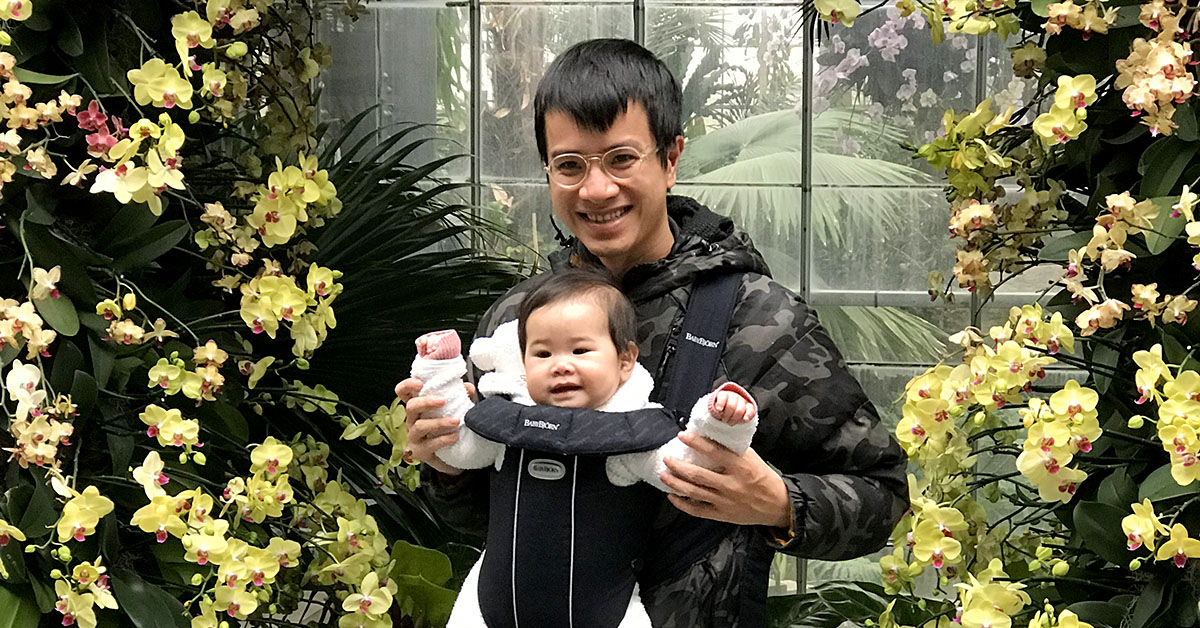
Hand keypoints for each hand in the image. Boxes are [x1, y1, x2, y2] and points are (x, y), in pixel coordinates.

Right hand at [394, 377, 475, 475]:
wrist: (453, 457)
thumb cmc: (449, 429)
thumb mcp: (456, 410)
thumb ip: (461, 396)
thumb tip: (467, 386)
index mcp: (418, 407)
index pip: (403, 392)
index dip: (408, 385)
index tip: (420, 382)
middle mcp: (413, 420)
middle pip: (410, 406)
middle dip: (426, 402)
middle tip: (443, 401)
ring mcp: (415, 436)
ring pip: (420, 426)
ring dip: (439, 422)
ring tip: (456, 421)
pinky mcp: (421, 451)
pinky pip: (430, 444)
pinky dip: (444, 439)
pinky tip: (455, 436)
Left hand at [660, 431, 790, 527]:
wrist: (777, 504)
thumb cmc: (762, 477)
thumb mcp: (751, 458)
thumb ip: (732, 449)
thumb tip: (709, 436)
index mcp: (740, 466)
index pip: (714, 452)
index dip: (696, 443)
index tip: (682, 436)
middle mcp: (731, 484)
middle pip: (698, 475)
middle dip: (678, 466)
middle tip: (667, 458)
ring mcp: (725, 501)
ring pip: (694, 492)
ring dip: (675, 483)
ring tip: (664, 475)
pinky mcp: (722, 515)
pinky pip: (697, 510)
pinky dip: (682, 504)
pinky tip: (672, 496)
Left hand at [710, 390, 755, 424]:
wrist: (731, 406)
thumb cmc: (721, 408)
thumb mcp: (715, 406)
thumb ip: (714, 408)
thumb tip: (712, 412)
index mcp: (724, 394)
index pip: (723, 397)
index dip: (720, 403)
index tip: (718, 409)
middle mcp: (734, 396)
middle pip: (731, 406)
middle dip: (726, 415)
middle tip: (724, 420)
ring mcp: (742, 401)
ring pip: (740, 410)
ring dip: (734, 418)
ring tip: (730, 423)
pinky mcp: (750, 406)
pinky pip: (750, 410)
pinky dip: (748, 415)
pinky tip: (745, 419)